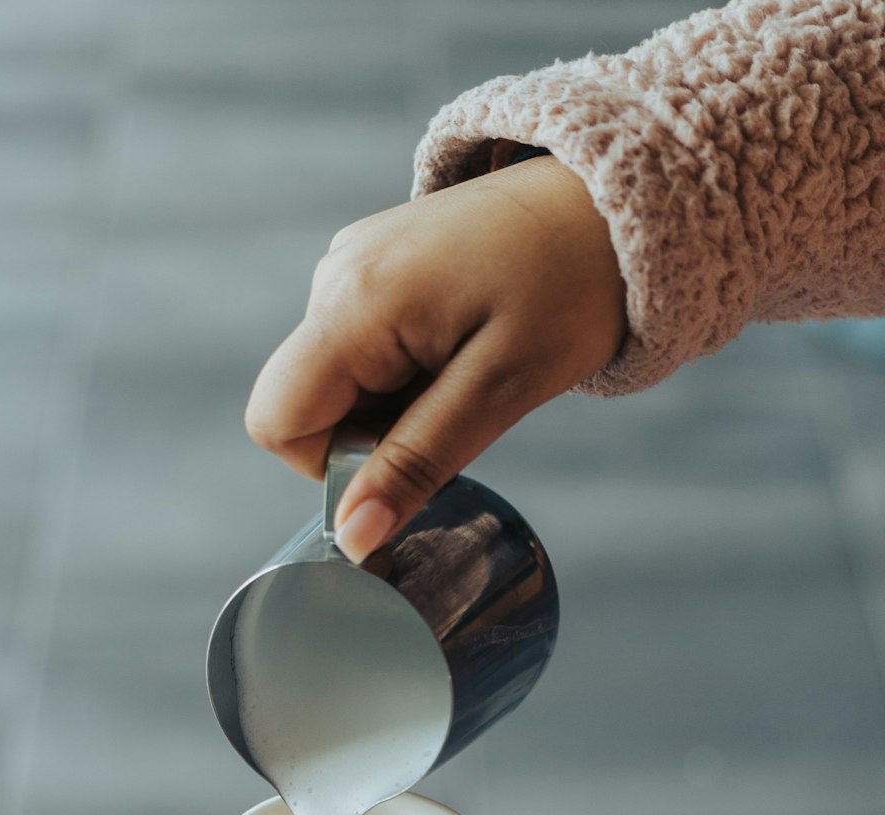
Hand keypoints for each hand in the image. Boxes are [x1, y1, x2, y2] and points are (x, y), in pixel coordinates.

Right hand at [245, 155, 625, 561]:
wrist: (614, 203)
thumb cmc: (571, 287)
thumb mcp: (500, 391)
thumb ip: (416, 464)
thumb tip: (352, 536)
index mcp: (354, 302)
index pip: (277, 423)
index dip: (333, 465)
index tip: (412, 450)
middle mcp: (334, 276)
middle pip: (304, 406)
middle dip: (370, 435)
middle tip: (456, 405)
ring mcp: (349, 265)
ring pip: (335, 384)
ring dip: (393, 406)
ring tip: (468, 368)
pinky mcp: (371, 265)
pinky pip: (359, 351)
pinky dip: (403, 373)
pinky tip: (461, 346)